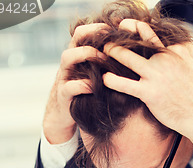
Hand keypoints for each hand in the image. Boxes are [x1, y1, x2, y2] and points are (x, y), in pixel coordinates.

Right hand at [43, 23, 107, 144]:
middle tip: (110, 43)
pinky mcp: (63, 95)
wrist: (64, 114)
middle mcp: (69, 63)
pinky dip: (83, 85)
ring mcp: (64, 77)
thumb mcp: (93, 76)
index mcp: (76, 55)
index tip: (114, 29)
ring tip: (103, 60)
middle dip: (92, 36)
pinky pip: (70, 87)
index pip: (83, 32)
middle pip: (75, 39)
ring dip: (86, 55)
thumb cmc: (84, 92)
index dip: (97, 27)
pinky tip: (96, 87)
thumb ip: (103, 65)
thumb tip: (129, 57)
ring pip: (68, 57)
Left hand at [103, 20, 192, 156]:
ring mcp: (156, 75)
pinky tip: (105, 79)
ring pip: (128, 58)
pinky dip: (113, 81)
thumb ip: (185, 52)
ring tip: (102, 52)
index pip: (152, 33)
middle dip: (120, 37)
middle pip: (137, 41)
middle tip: (108, 36)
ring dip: (112, 53)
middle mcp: (165, 58)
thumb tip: (179, 45)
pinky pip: (125, 85)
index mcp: (176, 50)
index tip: (125, 25)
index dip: (136, 27)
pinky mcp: (149, 93)